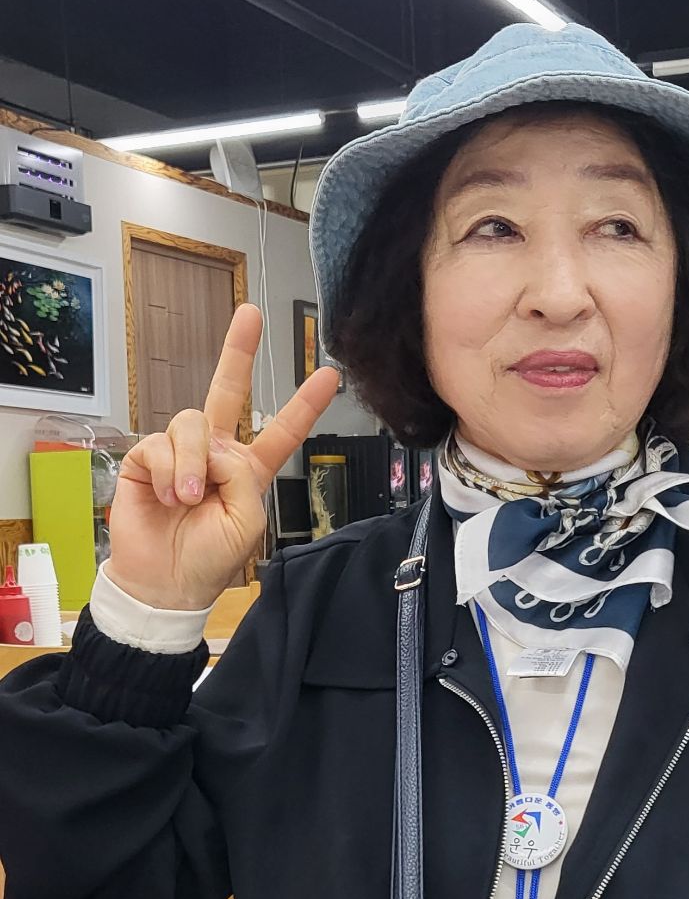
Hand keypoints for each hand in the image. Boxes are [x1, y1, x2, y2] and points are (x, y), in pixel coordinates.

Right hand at [107, 304, 338, 610]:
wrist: (166, 583)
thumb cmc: (210, 558)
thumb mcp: (247, 521)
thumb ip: (243, 477)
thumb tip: (214, 450)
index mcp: (249, 469)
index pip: (282, 430)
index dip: (305, 404)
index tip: (330, 375)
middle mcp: (216, 453)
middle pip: (228, 392)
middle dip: (238, 352)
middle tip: (250, 314)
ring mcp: (181, 453)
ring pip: (193, 422)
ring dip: (193, 464)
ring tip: (189, 499)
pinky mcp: (148, 458)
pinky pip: (162, 444)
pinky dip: (171, 472)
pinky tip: (171, 497)